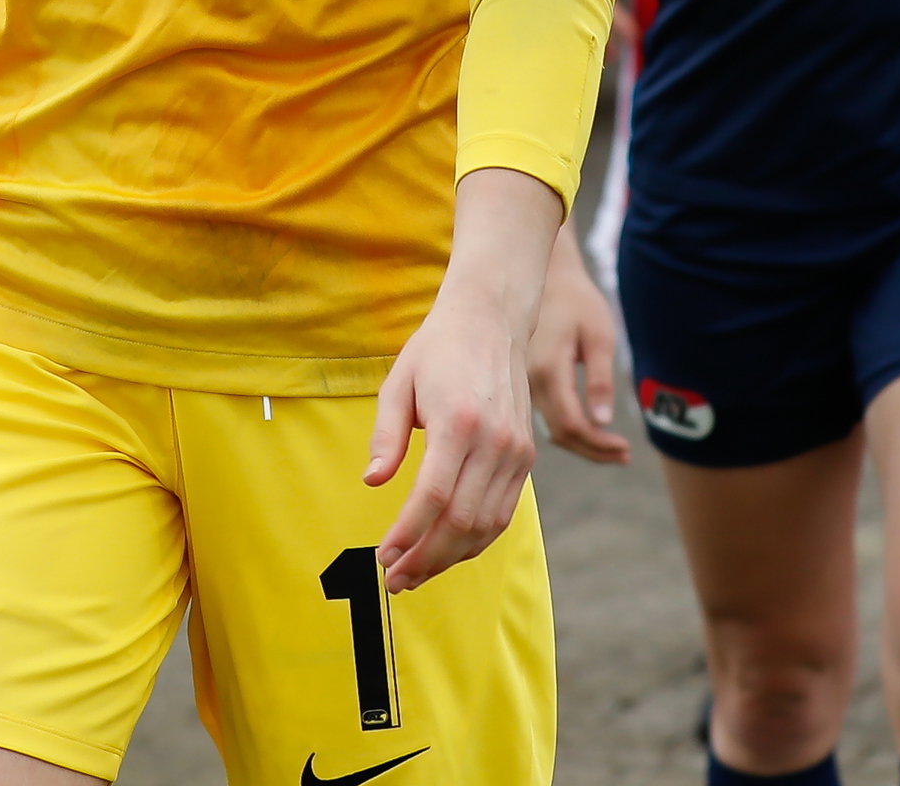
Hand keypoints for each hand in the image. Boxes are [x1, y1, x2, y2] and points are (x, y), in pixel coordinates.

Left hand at [367, 277, 540, 592]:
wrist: (492, 319)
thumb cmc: (437, 349)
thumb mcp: (398, 383)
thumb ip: (386, 436)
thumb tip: (373, 482)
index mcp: (458, 422)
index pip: (432, 497)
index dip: (407, 535)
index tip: (383, 556)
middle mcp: (494, 441)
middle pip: (462, 521)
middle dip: (426, 558)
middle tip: (395, 580)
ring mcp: (516, 451)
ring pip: (487, 524)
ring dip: (451, 557)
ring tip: (417, 573)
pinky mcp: (526, 456)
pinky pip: (503, 512)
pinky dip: (477, 539)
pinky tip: (449, 549)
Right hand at [525, 229, 628, 465]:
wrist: (547, 278)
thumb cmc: (577, 302)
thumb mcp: (598, 336)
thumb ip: (599, 380)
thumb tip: (601, 423)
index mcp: (549, 369)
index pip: (572, 425)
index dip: (598, 445)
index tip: (626, 450)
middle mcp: (530, 381)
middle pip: (560, 434)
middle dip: (593, 451)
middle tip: (624, 456)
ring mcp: (523, 383)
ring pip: (550, 429)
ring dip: (582, 444)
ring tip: (613, 449)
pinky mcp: (523, 382)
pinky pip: (544, 417)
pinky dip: (568, 430)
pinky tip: (590, 431)